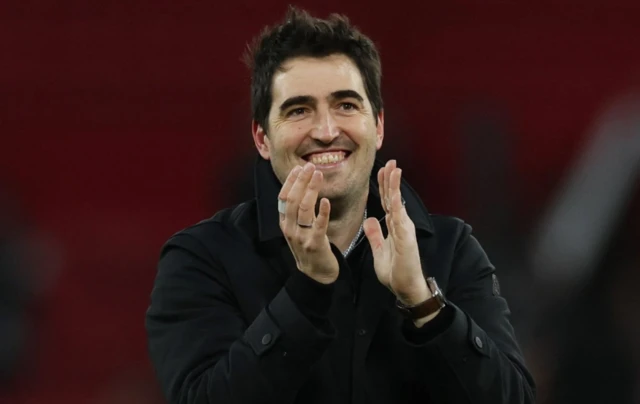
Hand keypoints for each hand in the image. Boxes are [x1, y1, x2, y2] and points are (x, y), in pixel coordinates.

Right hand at [278, 162, 338, 283]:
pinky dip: (322, 212)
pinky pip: (318, 225)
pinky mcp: (315, 244)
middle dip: (301, 181)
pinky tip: (326, 200)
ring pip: (303, 209)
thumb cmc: (309, 247)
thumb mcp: (297, 229)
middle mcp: (290, 229)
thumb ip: (296, 212)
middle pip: (292, 199)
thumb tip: (301, 187)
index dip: (290, 181)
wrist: (316, 274)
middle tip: (310, 166)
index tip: (299, 168)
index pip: (283, 198)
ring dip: (311, 190)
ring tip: (318, 176)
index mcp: (285, 223)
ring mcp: (301, 237)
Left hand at [363, 160, 429, 305]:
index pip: (388, 202)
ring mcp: (404, 230)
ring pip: (398, 203)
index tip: (383, 170)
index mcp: (394, 227)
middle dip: (391, 179)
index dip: (385, 186)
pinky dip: (397, 203)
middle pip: (393, 198)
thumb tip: (369, 220)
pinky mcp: (405, 238)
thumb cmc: (395, 272)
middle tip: (390, 161)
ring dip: (395, 186)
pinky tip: (395, 192)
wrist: (406, 288)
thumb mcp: (379, 251)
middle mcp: (401, 225)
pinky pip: (399, 218)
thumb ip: (375, 235)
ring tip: (394, 168)